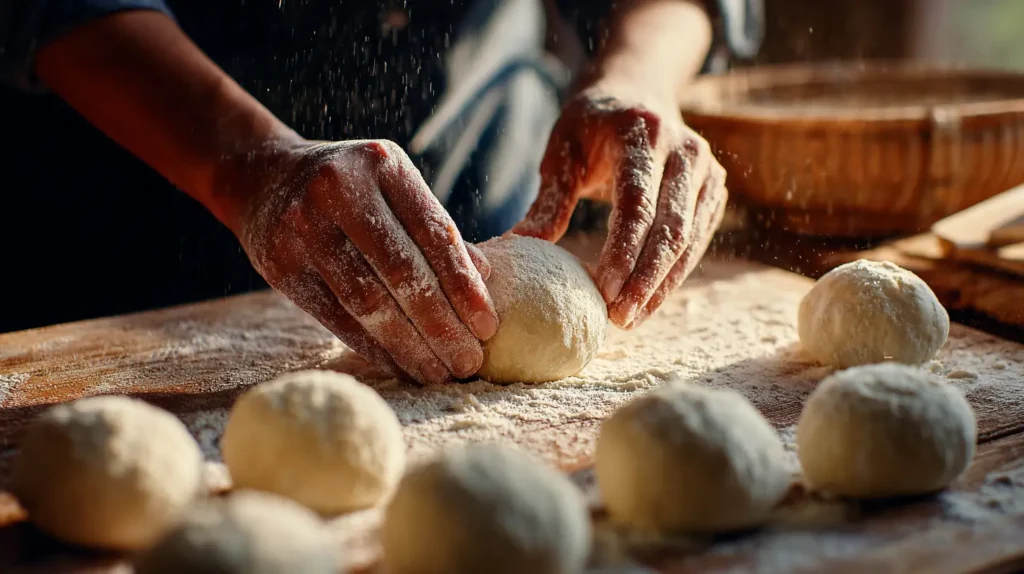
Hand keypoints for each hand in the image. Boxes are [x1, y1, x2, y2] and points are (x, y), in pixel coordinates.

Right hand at [233, 140, 497, 384]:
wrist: (262, 178)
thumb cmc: (350, 188)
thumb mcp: (392, 187)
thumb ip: (433, 228)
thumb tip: (486, 276)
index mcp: (382, 164)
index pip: (434, 233)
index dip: (464, 286)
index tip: (489, 327)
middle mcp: (339, 190)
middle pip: (402, 272)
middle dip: (441, 325)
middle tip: (469, 363)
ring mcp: (303, 229)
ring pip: (368, 302)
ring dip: (409, 345)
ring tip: (439, 373)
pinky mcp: (280, 267)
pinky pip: (336, 318)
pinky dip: (373, 347)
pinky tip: (400, 365)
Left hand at [513, 87, 726, 328]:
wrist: (638, 92)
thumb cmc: (591, 126)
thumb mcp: (563, 150)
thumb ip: (548, 199)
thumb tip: (516, 245)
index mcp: (643, 135)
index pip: (637, 204)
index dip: (623, 253)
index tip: (603, 292)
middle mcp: (685, 151)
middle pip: (671, 229)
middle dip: (646, 280)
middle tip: (620, 319)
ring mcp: (707, 170)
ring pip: (689, 241)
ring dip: (662, 285)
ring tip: (632, 319)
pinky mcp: (715, 189)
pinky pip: (698, 241)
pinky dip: (674, 274)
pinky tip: (650, 301)